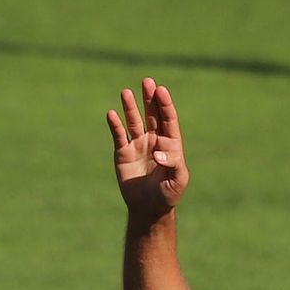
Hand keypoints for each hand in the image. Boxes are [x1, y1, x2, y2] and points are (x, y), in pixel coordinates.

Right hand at [107, 77, 187, 219]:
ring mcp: (138, 144)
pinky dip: (115, 125)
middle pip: (152, 114)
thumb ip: (174, 163)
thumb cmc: (168, 194)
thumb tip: (159, 151)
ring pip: (134, 121)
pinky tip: (112, 114)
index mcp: (171, 143)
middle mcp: (154, 139)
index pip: (168, 119)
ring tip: (126, 92)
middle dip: (150, 98)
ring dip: (130, 107)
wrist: (149, 207)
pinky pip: (119, 135)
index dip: (165, 104)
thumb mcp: (178, 180)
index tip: (161, 90)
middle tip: (147, 81)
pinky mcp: (123, 152)